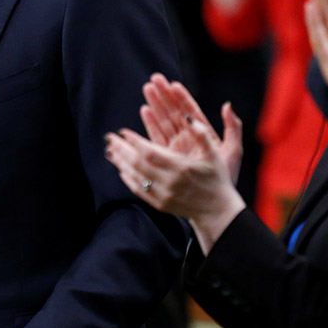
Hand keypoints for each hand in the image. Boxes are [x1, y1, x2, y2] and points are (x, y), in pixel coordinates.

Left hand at [105, 119, 244, 250]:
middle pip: (138, 164)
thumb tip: (187, 116)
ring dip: (121, 163)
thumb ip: (202, 133)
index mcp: (181, 167)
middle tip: (109, 138)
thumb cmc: (217, 180)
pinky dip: (128, 179)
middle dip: (121, 150)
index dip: (134, 141)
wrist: (217, 212)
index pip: (150, 152)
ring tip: (110, 151)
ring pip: (135, 177)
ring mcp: (163, 195)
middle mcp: (169, 182)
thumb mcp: (215, 154)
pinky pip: (139, 191)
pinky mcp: (160, 205)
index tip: (123, 132)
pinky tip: (121, 169)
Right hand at [137, 73, 242, 185]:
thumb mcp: (233, 151)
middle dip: (164, 96)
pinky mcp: (168, 156)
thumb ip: (233, 128)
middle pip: (174, 113)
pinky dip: (151, 124)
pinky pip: (158, 137)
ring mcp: (177, 147)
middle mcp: (189, 138)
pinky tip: (145, 111)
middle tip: (154, 80)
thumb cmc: (225, 177)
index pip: (191, 111)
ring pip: (164, 122)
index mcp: (204, 135)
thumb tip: (228, 105)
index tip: (173, 84)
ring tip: (146, 90)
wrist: (213, 201)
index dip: (182, 97)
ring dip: (156, 106)